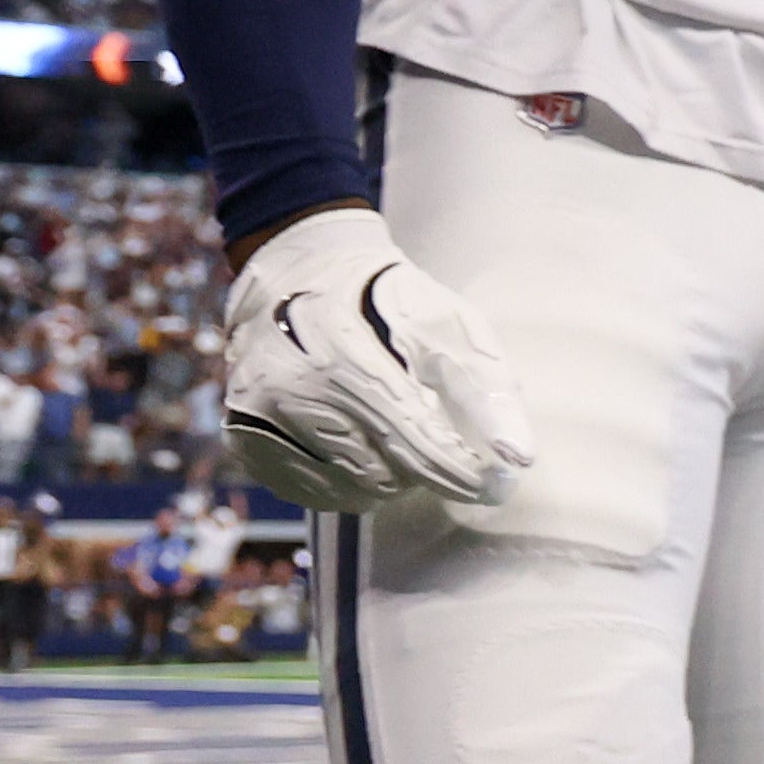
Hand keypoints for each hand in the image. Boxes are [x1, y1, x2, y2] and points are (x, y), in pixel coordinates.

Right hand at [219, 206, 534, 512]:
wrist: (300, 273)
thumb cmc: (389, 301)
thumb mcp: (450, 326)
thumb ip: (487, 390)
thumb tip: (520, 457)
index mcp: (348, 359)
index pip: (417, 440)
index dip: (461, 472)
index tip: (497, 485)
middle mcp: (294, 394)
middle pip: (383, 473)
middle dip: (426, 468)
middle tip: (441, 440)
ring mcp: (260, 419)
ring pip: (348, 489)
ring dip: (390, 477)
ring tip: (400, 434)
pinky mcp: (243, 438)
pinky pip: (310, 491)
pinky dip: (347, 483)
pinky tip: (361, 447)